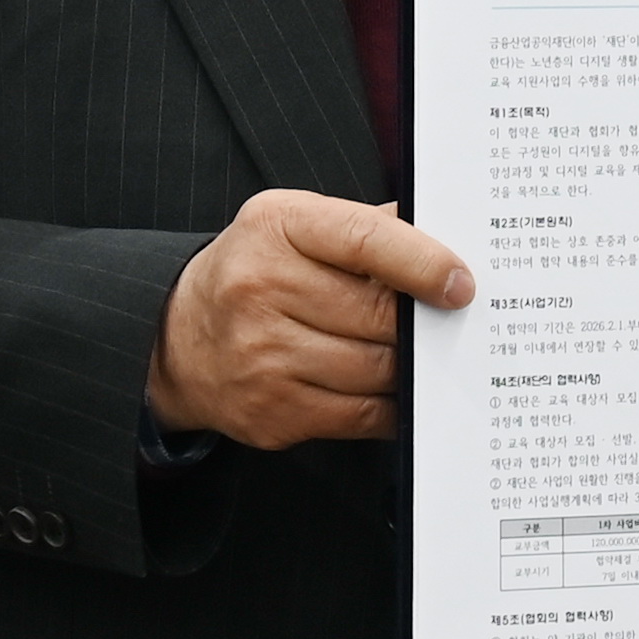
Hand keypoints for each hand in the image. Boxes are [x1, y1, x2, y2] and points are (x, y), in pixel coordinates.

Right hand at [146, 190, 470, 446]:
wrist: (177, 335)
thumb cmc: (256, 270)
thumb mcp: (294, 224)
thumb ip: (366, 226)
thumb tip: (447, 236)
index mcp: (277, 228)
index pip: (364, 240)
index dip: (422, 263)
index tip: (461, 283)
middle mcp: (261, 289)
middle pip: (376, 314)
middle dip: (420, 322)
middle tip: (450, 322)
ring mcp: (262, 357)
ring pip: (375, 369)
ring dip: (410, 365)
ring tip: (422, 353)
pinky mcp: (272, 412)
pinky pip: (361, 415)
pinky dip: (392, 405)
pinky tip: (400, 390)